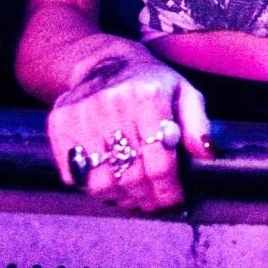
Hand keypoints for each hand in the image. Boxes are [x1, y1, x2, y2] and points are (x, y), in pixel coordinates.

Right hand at [47, 53, 215, 212]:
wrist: (106, 62)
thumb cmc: (153, 82)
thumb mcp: (185, 93)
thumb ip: (198, 123)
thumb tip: (208, 153)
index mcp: (149, 97)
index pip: (160, 161)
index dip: (168, 190)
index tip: (174, 202)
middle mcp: (112, 105)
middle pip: (129, 174)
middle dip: (146, 198)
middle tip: (154, 205)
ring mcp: (82, 115)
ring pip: (99, 180)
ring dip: (119, 198)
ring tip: (133, 199)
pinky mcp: (59, 124)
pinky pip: (73, 173)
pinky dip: (92, 187)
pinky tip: (110, 185)